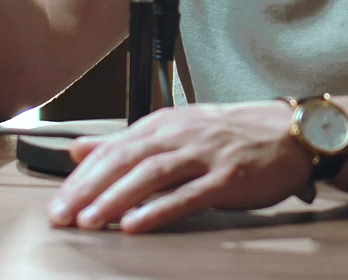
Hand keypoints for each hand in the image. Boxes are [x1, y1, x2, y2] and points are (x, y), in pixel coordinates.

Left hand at [49, 101, 313, 232]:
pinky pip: (188, 194)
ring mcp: (205, 155)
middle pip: (125, 160)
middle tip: (62, 215)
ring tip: (91, 221)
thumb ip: (125, 142)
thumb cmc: (231, 135)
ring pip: (152, 175)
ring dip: (116, 199)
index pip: (112, 149)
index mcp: (163, 124)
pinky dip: (160, 209)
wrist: (289, 133)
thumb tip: (79, 150)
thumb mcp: (174, 130)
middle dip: (89, 190)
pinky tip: (137, 223)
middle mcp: (180, 135)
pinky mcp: (228, 178)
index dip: (81, 178)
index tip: (57, 203)